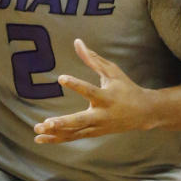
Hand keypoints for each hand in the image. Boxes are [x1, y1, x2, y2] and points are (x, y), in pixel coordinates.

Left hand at [33, 39, 150, 142]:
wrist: (143, 113)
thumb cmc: (126, 88)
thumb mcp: (112, 71)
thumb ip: (93, 59)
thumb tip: (77, 42)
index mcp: (107, 97)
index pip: (89, 90)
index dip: (75, 84)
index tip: (61, 78)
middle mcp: (102, 115)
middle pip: (81, 121)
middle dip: (63, 123)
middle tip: (47, 123)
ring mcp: (97, 127)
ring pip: (74, 132)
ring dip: (55, 133)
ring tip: (37, 128)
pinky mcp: (93, 133)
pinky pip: (73, 137)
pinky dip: (57, 139)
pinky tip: (40, 138)